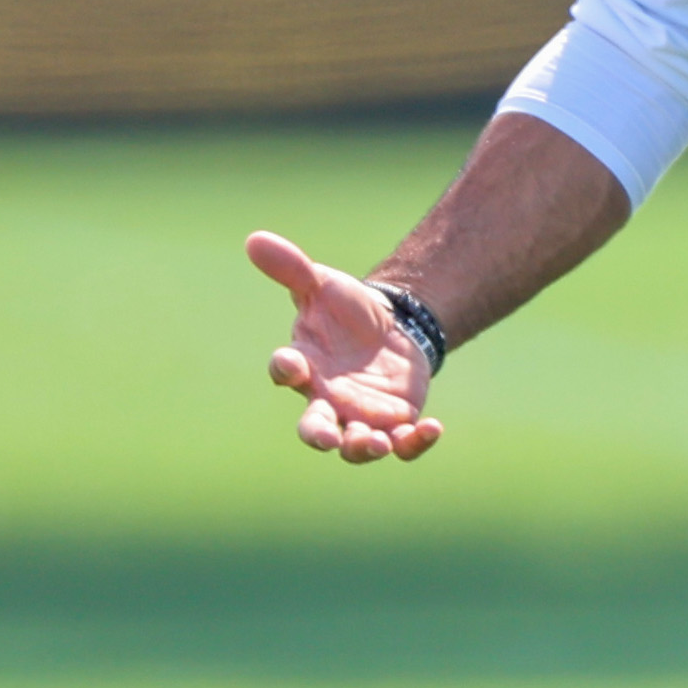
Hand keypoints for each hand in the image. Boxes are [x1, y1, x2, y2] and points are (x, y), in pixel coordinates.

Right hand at [248, 230, 440, 462]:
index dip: (286, 369)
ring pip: (355, 447)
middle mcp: (327, 399)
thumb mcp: (322, 284)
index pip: (285, 371)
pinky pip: (403, 445)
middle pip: (314, 428)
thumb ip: (291, 268)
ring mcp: (361, 417)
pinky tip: (434, 428)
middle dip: (318, 435)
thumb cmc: (347, 311)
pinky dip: (415, 443)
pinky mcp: (395, 423)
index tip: (291, 364)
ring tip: (377, 442)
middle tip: (326, 437)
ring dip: (363, 448)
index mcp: (304, 365)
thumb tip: (254, 239)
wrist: (392, 329)